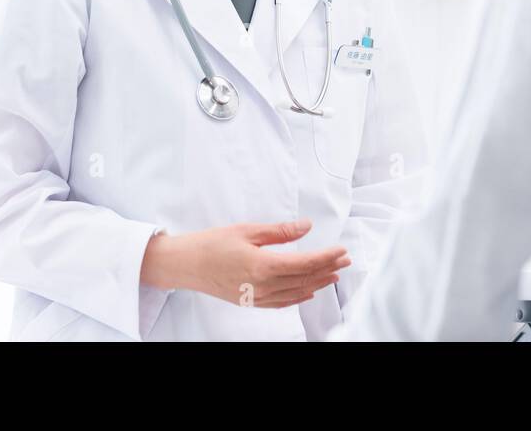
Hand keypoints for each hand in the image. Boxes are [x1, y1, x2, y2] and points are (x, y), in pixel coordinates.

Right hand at [142, 219, 349, 307]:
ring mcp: (257, 297)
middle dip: (327, 268)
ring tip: (333, 274)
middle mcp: (263, 286)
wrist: (185, 265)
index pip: (305, 263)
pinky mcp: (251, 301)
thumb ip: (280, 231)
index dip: (326, 257)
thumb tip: (306, 227)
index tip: (341, 250)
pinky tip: (308, 291)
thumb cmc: (212, 244)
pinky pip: (282, 302)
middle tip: (345, 260)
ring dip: (317, 283)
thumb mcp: (248, 230)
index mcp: (263, 266)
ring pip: (296, 293)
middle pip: (304, 279)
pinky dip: (299, 297)